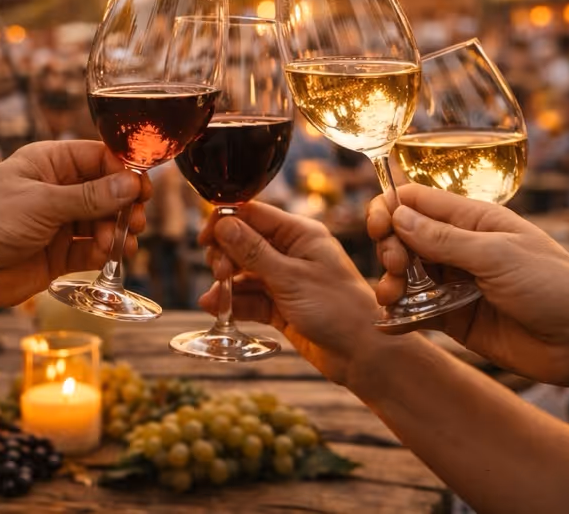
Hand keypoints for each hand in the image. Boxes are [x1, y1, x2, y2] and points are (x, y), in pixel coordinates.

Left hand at [0, 140, 149, 312]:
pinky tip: (114, 255)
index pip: (98, 157)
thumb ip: (90, 196)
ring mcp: (57, 223)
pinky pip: (92, 249)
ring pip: (102, 221)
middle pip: (106, 191)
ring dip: (117, 230)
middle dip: (125, 204)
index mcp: (47, 163)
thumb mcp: (41, 202)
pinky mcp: (57, 255)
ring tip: (122, 241)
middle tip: (136, 219)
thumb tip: (131, 184)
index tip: (143, 188)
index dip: (124, 170)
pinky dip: (106, 252)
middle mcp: (55, 190)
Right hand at [197, 203, 381, 385]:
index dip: (225, 222)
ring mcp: (284, 279)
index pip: (253, 214)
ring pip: (243, 272)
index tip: (204, 239)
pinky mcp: (280, 305)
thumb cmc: (338, 309)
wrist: (364, 355)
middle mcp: (291, 252)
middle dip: (224, 256)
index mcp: (299, 234)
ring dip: (226, 283)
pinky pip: (249, 297)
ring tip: (216, 300)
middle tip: (220, 274)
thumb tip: (222, 223)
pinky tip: (216, 309)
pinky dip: (234, 302)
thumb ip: (253, 251)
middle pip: (242, 242)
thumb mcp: (291, 278)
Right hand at [367, 184, 568, 384]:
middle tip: (397, 268)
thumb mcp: (497, 255)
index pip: (417, 202)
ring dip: (391, 283)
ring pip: (407, 276)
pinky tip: (388, 325)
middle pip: (404, 237)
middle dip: (390, 249)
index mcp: (474, 220)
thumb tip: (398, 215)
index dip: (390, 209)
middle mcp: (460, 249)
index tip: (380, 229)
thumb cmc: (554, 285)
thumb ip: (444, 238)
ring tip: (391, 299)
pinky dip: (399, 317)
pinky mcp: (456, 319)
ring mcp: (457, 284)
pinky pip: (418, 313)